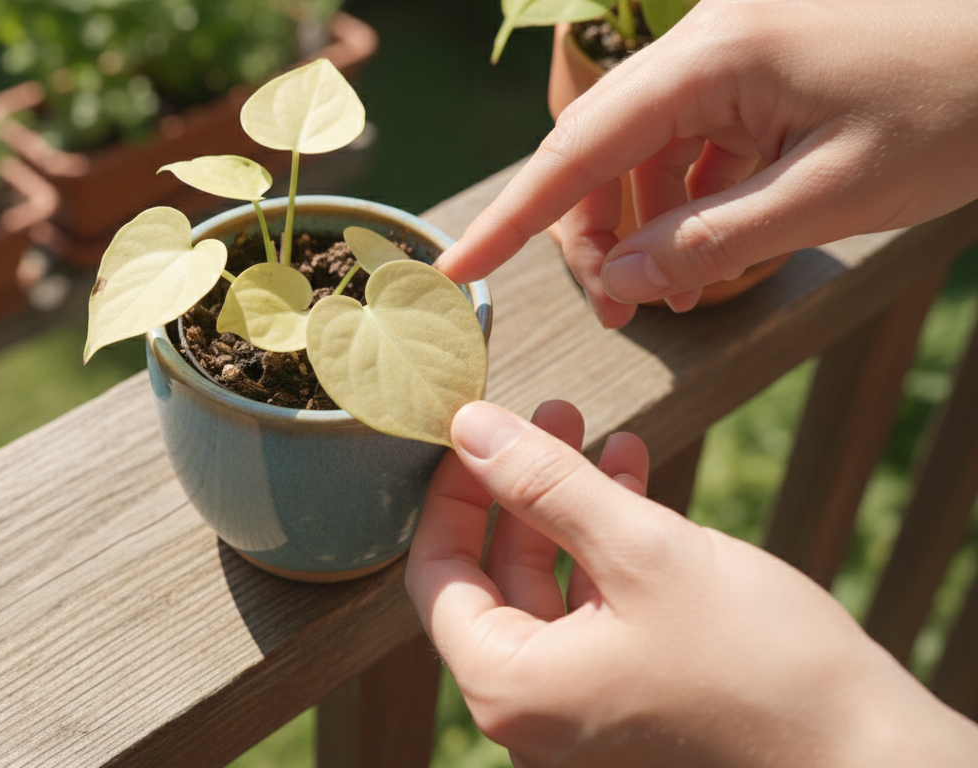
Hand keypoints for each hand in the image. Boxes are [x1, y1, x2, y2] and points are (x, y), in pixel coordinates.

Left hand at [406, 400, 977, 765]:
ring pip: (552, 586)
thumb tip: (470, 427)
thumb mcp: (641, 550)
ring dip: (572, 505)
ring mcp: (581, 712)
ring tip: (599, 431)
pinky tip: (636, 479)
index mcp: (509, 687)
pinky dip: (609, 548)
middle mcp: (532, 711)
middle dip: (522, 486)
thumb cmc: (757, 662)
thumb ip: (546, 484)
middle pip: (494, 576)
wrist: (869, 755)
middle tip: (549, 413)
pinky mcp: (629, 702)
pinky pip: (597, 612)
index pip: (437, 574)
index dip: (453, 493)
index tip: (477, 431)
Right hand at [436, 0, 977, 327]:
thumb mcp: (831, 194)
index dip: (514, 214)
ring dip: (643, 223)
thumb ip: (713, 242)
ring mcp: (734, 51)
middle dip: (594, 232)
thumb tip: (627, 282)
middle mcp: (708, 41)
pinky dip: (688, 200)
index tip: (458, 263)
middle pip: (602, 147)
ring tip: (669, 293)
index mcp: (716, 56)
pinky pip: (693, 141)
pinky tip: (709, 250)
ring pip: (644, 149)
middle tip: (620, 311)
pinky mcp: (760, 69)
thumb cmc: (958, 106)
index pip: (581, 146)